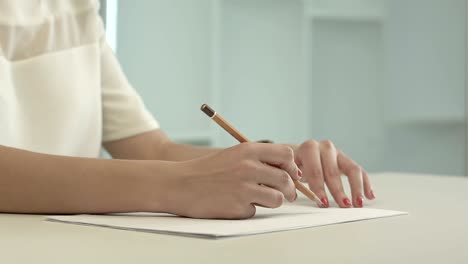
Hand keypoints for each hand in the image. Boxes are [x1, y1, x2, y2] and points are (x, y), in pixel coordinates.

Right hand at [167, 142, 300, 218]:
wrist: (180, 184)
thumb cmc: (208, 170)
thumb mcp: (234, 155)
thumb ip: (259, 159)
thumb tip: (288, 171)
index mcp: (248, 150)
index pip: (286, 155)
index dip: (292, 167)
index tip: (291, 174)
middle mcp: (248, 167)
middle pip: (286, 180)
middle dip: (290, 190)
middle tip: (288, 195)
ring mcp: (244, 188)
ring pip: (277, 199)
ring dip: (273, 201)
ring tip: (261, 199)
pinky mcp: (238, 207)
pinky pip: (255, 211)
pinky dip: (249, 209)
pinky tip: (234, 203)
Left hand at [294, 140, 374, 207]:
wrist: (296, 155)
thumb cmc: (291, 165)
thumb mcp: (286, 169)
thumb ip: (289, 178)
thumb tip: (292, 191)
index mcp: (308, 148)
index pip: (314, 168)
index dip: (318, 186)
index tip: (322, 202)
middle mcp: (324, 148)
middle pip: (333, 170)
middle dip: (338, 190)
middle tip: (343, 205)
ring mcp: (338, 153)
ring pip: (351, 169)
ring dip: (355, 187)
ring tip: (357, 204)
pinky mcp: (346, 160)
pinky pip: (359, 171)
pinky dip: (366, 184)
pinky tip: (370, 196)